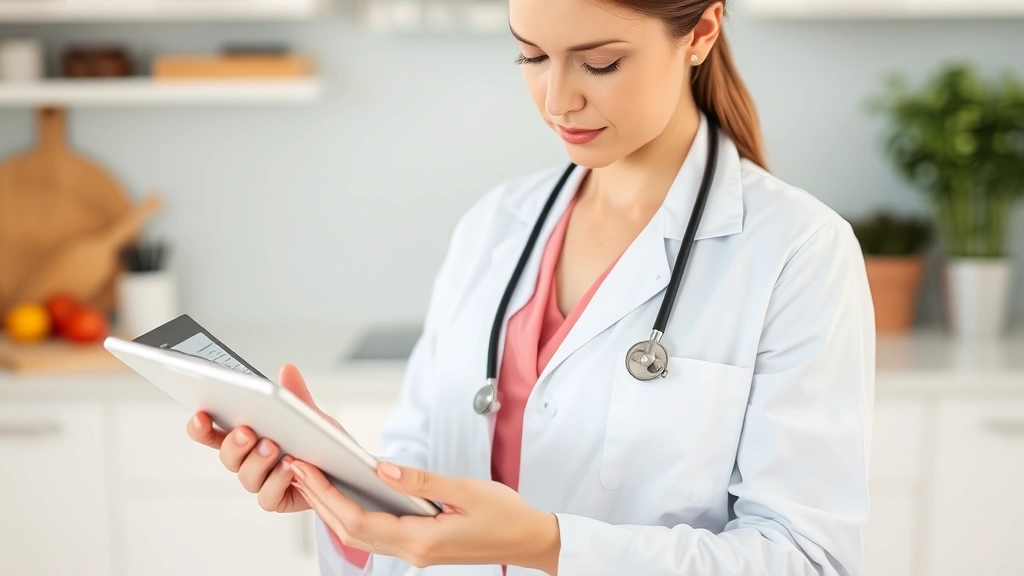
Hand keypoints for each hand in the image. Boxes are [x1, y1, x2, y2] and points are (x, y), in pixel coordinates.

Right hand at [185, 364, 342, 515]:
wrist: (345, 470)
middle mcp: (248, 460)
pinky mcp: (276, 499)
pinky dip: (277, 481)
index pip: (214, 433)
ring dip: (258, 460)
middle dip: (234, 443)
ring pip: (246, 475)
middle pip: (227, 455)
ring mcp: (261, 481)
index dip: (201, 427)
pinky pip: (267, 496)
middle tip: (246, 430)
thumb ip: (296, 395)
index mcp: (247, 437)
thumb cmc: (320, 442)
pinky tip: (289, 467)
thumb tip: (288, 369)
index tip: (200, 415)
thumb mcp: (311, 415)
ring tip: (273, 446)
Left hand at [288, 459, 561, 573]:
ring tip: (313, 477)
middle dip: (319, 500)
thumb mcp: (466, 490)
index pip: (358, 521)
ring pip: (360, 535)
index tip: (306, 470)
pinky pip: (377, 532)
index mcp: (421, 540)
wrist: (530, 541)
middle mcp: (412, 552)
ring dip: (332, 508)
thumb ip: (422, 481)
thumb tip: (381, 469)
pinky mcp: (420, 547)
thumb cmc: (506, 515)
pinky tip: (348, 493)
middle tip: (296, 467)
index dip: (326, 495)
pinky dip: (354, 514)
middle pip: (349, 531)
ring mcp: (415, 553)